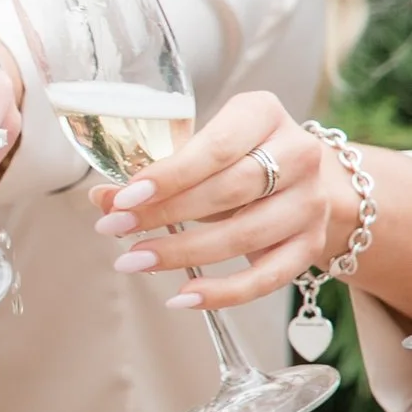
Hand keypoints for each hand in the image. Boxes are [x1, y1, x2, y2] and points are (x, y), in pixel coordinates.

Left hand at [92, 88, 341, 309]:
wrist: (303, 180)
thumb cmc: (238, 157)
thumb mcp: (199, 150)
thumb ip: (154, 171)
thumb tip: (102, 199)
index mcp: (264, 115)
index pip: (216, 147)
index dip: (168, 175)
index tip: (124, 197)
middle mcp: (298, 154)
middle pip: (228, 191)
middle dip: (166, 214)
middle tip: (115, 228)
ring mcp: (309, 202)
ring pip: (244, 235)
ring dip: (183, 252)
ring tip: (134, 260)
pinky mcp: (310, 245)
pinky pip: (267, 278)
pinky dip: (223, 292)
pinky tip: (183, 296)